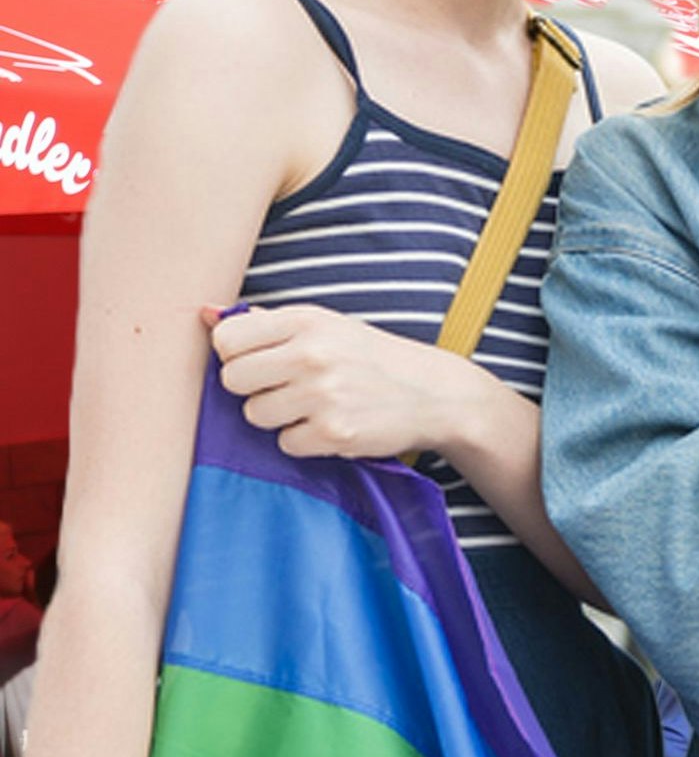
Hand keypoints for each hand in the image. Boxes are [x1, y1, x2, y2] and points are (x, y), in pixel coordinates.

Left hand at [209, 303, 509, 461]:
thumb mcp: (326, 326)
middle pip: (232, 380)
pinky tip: (331, 425)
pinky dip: (304, 440)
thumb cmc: (370, 357)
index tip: (261, 361)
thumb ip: (266, 322)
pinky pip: (285, 444)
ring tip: (313, 407)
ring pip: (254, 415)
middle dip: (253, 388)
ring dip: (278, 417)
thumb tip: (204, 312)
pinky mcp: (334, 432)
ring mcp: (323, 394)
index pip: (226, 340)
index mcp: (306, 320)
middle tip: (286, 387)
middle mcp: (312, 354)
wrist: (437, 394)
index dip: (237, 355)